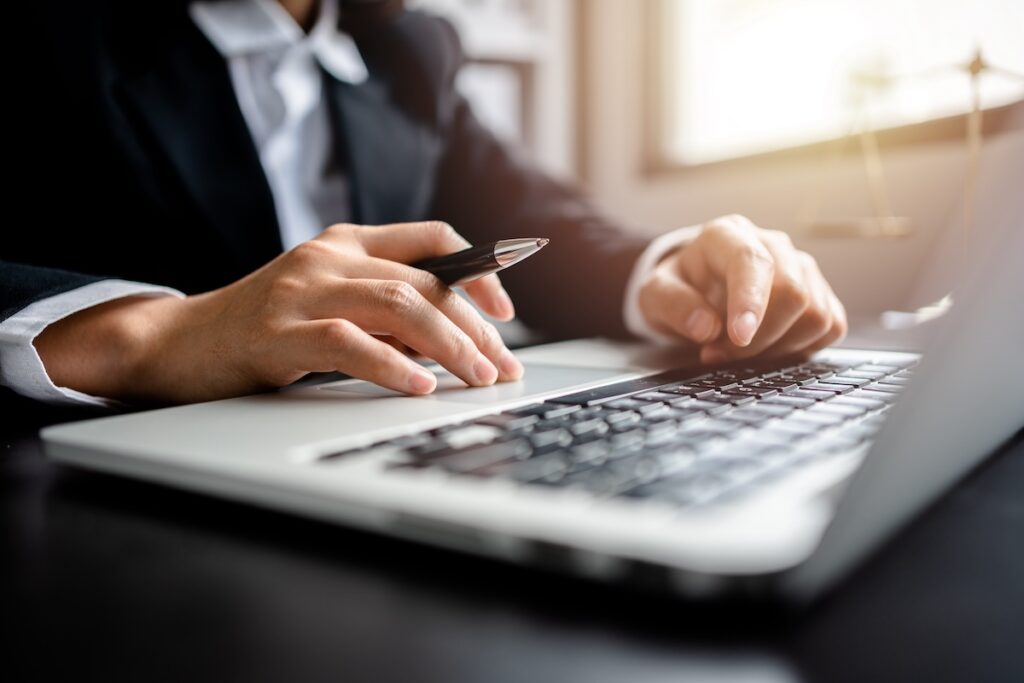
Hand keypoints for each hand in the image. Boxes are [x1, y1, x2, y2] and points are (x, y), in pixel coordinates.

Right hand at [34, 222, 523, 402]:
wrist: (178, 342)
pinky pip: (350, 344)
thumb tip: (455, 338)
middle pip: (426, 282)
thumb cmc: (263, 329)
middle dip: (475, 328)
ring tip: (478, 378)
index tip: (504, 313)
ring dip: (449, 346)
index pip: (434, 239)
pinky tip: (421, 387)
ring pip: (399, 306)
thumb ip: (382, 307)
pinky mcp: (279, 332)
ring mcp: (302, 290)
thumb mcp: (330, 302)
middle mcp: (328, 256)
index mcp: (346, 242)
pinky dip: (393, 367)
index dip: (479, 272)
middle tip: (502, 366)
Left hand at [638, 215, 846, 363]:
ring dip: (778, 347)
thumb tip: (705, 327)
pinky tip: (769, 351)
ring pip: (815, 314)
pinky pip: (830, 326)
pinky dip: (802, 349)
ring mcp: (801, 267)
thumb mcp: (655, 295)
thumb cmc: (677, 287)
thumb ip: (674, 306)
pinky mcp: (819, 293)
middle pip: (793, 292)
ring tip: (739, 353)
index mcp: (728, 236)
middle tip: (720, 355)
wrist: (695, 286)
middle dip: (760, 337)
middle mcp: (772, 245)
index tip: (739, 338)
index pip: (752, 263)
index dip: (751, 302)